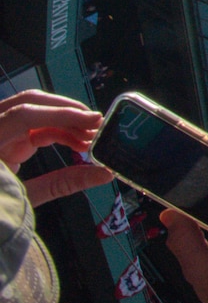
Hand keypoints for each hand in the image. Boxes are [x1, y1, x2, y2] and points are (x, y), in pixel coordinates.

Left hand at [0, 89, 112, 205]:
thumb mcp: (23, 198)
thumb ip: (63, 183)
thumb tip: (104, 174)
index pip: (24, 115)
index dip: (61, 114)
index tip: (93, 121)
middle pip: (30, 104)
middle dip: (67, 111)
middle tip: (98, 125)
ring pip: (34, 111)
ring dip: (65, 120)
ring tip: (92, 137)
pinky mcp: (5, 137)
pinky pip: (34, 126)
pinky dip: (58, 131)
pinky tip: (78, 143)